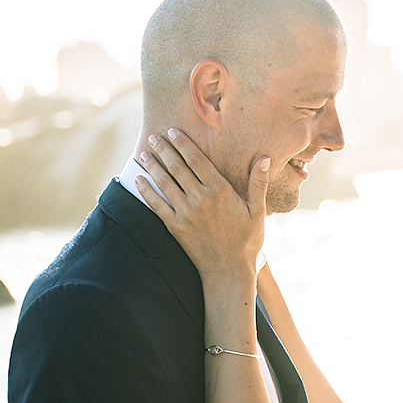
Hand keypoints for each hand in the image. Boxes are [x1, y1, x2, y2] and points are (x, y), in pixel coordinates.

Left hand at [136, 129, 269, 281]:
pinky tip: (139, 179)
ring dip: (153, 166)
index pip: (197, 160)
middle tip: (154, 137)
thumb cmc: (247, 240)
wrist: (229, 271)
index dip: (183, 144)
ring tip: (144, 153)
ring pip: (165, 183)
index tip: (173, 131)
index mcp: (221, 191)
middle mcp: (201, 199)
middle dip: (164, 150)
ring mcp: (186, 213)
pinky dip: (146, 191)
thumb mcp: (258, 211)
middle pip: (178, 167)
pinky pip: (157, 205)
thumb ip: (258, 183)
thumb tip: (264, 158)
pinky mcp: (175, 227)